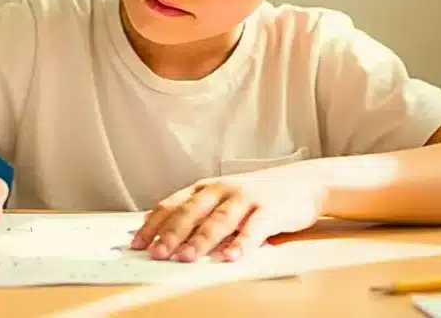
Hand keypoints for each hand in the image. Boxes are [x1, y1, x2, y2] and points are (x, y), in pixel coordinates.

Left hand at [130, 171, 326, 262]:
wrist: (304, 182)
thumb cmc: (257, 196)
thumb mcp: (223, 199)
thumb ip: (198, 214)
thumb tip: (164, 237)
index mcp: (206, 188)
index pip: (172, 205)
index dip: (154, 224)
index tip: (136, 243)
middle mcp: (222, 190)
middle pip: (191, 212)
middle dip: (171, 234)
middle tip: (156, 254)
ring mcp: (246, 198)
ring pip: (219, 220)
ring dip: (201, 240)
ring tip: (186, 258)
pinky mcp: (270, 210)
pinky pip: (254, 228)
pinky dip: (242, 243)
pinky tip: (232, 256)